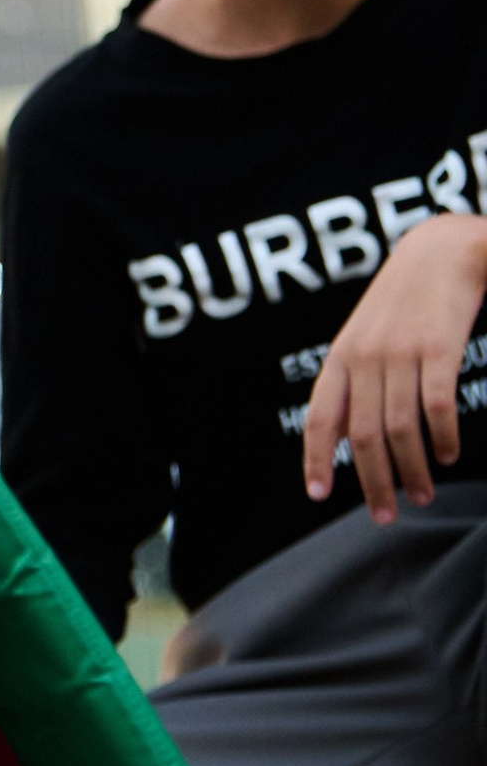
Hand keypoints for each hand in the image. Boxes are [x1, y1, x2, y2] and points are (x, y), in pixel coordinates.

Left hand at [301, 210, 486, 518]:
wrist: (442, 251)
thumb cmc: (403, 301)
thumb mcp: (365, 336)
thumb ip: (352, 385)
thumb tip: (342, 437)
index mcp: (342, 356)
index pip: (321, 416)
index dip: (316, 458)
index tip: (317, 495)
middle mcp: (366, 356)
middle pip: (364, 435)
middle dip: (374, 482)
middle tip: (386, 514)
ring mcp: (402, 352)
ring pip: (401, 428)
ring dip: (413, 469)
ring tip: (423, 493)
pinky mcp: (440, 348)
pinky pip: (438, 406)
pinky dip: (442, 438)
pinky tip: (448, 454)